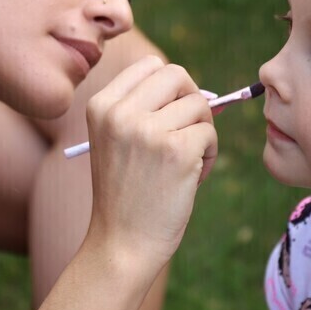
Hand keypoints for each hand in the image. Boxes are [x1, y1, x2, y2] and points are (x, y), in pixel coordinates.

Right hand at [83, 56, 217, 268]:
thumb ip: (148, 110)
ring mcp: (148, 130)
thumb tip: (208, 93)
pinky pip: (210, 133)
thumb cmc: (126, 195)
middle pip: (176, 74)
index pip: (149, 65)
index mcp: (100, 105)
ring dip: (203, 132)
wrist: (121, 244)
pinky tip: (191, 178)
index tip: (171, 114)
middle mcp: (120, 112)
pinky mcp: (177, 151)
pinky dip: (210, 154)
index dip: (170, 87)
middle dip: (192, 99)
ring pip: (199, 105)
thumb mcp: (119, 142)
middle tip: (189, 130)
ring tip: (187, 163)